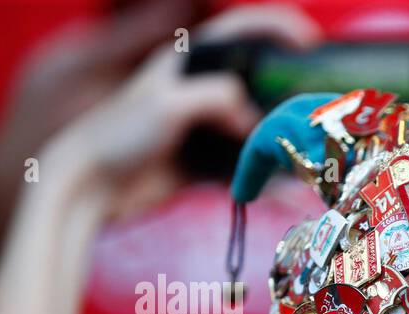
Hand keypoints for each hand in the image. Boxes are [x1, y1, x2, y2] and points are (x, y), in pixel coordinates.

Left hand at [41, 4, 320, 217]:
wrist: (90, 187)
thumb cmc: (118, 136)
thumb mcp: (168, 105)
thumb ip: (217, 99)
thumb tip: (255, 121)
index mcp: (187, 61)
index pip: (240, 31)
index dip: (278, 27)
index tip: (311, 42)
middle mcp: (200, 91)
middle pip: (259, 84)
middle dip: (292, 94)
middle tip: (318, 109)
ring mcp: (204, 128)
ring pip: (258, 130)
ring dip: (285, 143)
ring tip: (312, 155)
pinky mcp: (206, 164)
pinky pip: (248, 168)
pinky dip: (269, 179)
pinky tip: (288, 191)